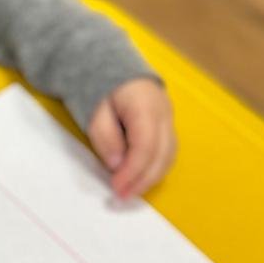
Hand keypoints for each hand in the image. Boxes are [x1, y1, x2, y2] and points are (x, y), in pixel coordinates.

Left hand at [87, 78, 175, 201]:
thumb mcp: (94, 110)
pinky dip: (155, 168)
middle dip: (143, 180)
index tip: (117, 187)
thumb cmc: (101, 87)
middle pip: (162, 154)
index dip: (133, 171)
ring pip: (168, 156)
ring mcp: (169, 119)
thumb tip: (117, 165)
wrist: (112, 66)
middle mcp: (164, 113)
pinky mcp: (167, 126)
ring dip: (151, 178)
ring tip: (130, 191)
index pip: (146, 146)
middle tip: (122, 196)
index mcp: (145, 105)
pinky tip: (140, 178)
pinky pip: (167, 152)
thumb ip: (105, 137)